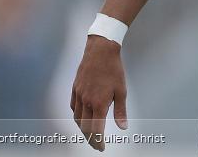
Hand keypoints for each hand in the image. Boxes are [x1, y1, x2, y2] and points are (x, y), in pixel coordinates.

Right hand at [71, 35, 128, 150]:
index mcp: (99, 103)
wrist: (101, 51)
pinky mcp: (75, 89)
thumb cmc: (114, 70)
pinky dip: (78, 116)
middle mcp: (86, 101)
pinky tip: (83, 117)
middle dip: (91, 138)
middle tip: (97, 144)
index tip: (101, 148)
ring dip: (83, 128)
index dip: (98, 141)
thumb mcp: (121, 91)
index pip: (96, 129)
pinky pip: (74, 108)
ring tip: (90, 133)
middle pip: (85, 127)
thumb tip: (123, 127)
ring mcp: (79, 95)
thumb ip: (120, 111)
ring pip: (77, 119)